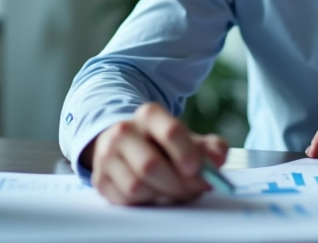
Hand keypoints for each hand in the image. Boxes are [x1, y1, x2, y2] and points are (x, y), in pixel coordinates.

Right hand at [82, 102, 228, 205]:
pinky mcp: (100, 178)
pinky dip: (146, 202)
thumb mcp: (190, 140)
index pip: (170, 131)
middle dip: (177, 184)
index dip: (186, 153)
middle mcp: (124, 131)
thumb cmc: (166, 146)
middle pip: (151, 165)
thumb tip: (217, 159)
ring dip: (162, 196)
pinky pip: (125, 199)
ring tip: (175, 192)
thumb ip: (211, 147)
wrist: (130, 147)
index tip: (196, 170)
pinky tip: (156, 194)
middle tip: (193, 191)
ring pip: (137, 186)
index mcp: (150, 114)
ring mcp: (107, 155)